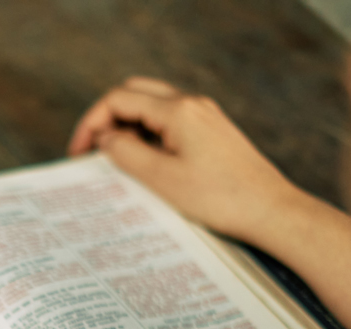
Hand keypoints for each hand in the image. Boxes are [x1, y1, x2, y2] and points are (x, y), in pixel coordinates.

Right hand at [68, 77, 305, 244]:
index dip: (91, 123)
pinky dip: (149, 137)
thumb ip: (126, 153)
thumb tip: (105, 140)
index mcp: (178, 110)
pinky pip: (170, 124)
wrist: (271, 212)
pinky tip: (144, 166)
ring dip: (127, 129)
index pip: (119, 100)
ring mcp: (205, 118)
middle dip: (106, 119)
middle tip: (91, 152)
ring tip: (115, 163)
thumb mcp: (162, 179)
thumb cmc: (221, 199)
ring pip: (152, 108)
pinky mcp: (212, 134)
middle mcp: (192, 105)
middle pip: (135, 94)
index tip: (78, 153)